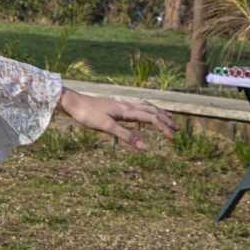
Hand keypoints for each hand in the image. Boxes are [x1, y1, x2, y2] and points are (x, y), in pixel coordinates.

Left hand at [57, 87, 178, 149]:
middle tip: (177, 129)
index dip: (164, 128)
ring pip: (145, 106)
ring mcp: (121, 103)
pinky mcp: (115, 105)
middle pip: (151, 110)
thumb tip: (145, 147)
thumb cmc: (88, 115)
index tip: (173, 138)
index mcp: (127, 110)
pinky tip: (142, 112)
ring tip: (167, 117)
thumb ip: (127, 136)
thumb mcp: (107, 127)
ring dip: (158, 112)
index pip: (151, 118)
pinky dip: (146, 109)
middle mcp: (127, 104)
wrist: (72, 102)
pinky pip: (136, 105)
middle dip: (165, 120)